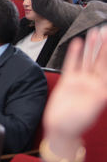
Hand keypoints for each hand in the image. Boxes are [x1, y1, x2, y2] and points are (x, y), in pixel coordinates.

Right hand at [43, 26, 106, 140]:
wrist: (60, 129)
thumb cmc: (76, 123)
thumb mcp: (92, 110)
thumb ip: (98, 97)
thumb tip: (103, 91)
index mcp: (102, 90)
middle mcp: (93, 84)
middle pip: (99, 61)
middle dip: (103, 47)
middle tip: (105, 31)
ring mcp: (80, 82)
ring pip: (87, 60)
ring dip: (90, 47)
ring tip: (93, 33)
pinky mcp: (68, 82)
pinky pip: (72, 65)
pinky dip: (74, 54)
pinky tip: (77, 43)